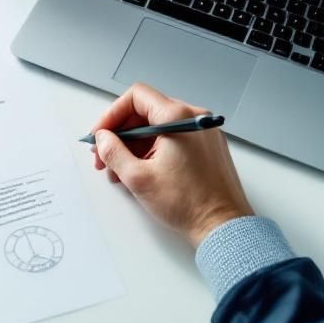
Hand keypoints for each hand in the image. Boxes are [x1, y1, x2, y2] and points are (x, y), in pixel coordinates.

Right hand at [91, 83, 253, 246]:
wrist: (222, 226)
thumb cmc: (188, 203)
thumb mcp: (138, 178)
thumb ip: (113, 152)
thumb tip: (102, 139)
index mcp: (178, 118)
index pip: (136, 97)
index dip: (112, 114)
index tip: (101, 135)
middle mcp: (194, 118)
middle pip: (146, 111)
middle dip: (120, 134)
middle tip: (103, 156)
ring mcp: (203, 132)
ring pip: (158, 127)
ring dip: (134, 145)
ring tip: (120, 171)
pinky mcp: (207, 147)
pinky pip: (173, 138)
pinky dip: (153, 150)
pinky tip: (141, 171)